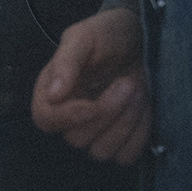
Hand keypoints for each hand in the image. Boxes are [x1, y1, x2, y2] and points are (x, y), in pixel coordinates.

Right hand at [31, 7, 148, 164]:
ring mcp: (95, 132)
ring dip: (125, 123)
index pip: (45, 119)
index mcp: (52, 91)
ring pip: (101, 152)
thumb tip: (54, 94)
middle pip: (76, 139)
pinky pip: (125, 156)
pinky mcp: (120, 140)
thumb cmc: (107, 34)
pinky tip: (146, 108)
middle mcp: (69, 117)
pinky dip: (139, 135)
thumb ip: (67, 61)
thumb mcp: (85, 37)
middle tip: (129, 82)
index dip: (68, 117)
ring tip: (139, 91)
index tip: (93, 104)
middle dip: (108, 112)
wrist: (140, 38)